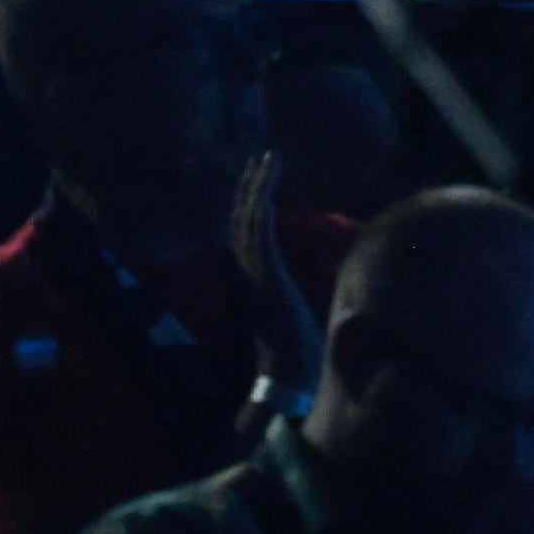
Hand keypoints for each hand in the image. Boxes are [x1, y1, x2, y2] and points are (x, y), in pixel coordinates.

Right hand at [230, 150, 322, 390]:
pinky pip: (259, 228)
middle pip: (240, 219)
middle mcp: (243, 273)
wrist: (288, 375)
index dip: (245, 205)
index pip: (242, 235)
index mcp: (248, 282)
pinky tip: (268, 180)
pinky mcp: (265, 271)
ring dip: (257, 185)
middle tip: (258, 157)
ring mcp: (252, 272)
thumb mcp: (288, 317)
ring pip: (248, 217)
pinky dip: (262, 200)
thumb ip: (285, 299)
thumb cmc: (293, 353)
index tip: (254, 181)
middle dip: (249, 187)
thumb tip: (293, 292)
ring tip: (266, 157)